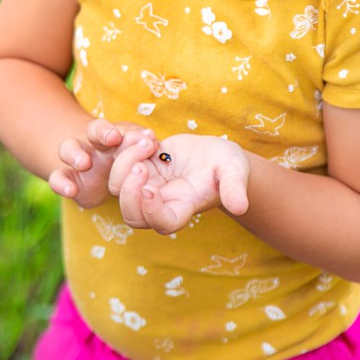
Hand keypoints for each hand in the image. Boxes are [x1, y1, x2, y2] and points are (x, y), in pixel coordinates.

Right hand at [48, 119, 155, 207]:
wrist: (105, 177)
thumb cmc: (125, 157)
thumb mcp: (134, 150)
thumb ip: (140, 144)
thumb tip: (150, 137)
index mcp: (107, 136)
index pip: (103, 128)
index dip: (108, 131)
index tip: (118, 136)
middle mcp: (90, 143)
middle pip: (89, 132)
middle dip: (97, 135)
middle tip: (109, 141)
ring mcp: (76, 161)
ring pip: (67, 150)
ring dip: (75, 154)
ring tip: (84, 163)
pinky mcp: (70, 181)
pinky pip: (57, 179)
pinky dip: (61, 184)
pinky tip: (70, 190)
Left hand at [109, 134, 249, 233]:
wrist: (217, 154)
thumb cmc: (228, 166)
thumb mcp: (234, 172)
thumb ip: (235, 189)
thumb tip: (241, 207)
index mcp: (183, 208)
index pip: (162, 223)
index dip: (151, 212)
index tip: (151, 189)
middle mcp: (161, 202)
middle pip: (132, 215)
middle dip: (129, 192)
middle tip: (142, 166)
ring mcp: (148, 186)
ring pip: (118, 187)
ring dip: (125, 163)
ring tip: (150, 142)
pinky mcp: (140, 168)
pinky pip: (118, 164)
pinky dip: (126, 149)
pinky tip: (151, 136)